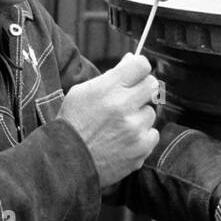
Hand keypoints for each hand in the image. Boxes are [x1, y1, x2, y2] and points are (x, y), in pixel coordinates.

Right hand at [58, 52, 159, 188]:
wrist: (67, 161)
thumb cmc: (73, 123)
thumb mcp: (82, 92)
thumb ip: (110, 76)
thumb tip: (131, 59)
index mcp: (108, 89)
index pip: (142, 65)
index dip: (139, 67)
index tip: (135, 74)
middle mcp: (124, 106)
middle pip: (152, 85)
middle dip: (142, 89)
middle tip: (130, 98)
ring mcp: (134, 129)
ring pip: (150, 112)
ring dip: (139, 116)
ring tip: (119, 126)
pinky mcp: (141, 148)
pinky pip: (152, 134)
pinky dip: (141, 136)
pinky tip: (124, 140)